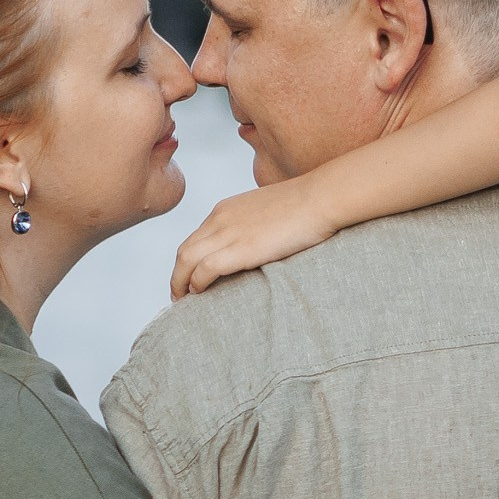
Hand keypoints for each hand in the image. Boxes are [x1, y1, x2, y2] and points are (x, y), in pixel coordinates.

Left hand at [172, 177, 340, 300]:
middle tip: (180, 296)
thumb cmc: (307, 205)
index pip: (196, 239)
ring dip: (180, 283)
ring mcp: (229, 233)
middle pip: (184, 250)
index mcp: (226, 209)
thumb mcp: (270, 212)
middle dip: (177, 275)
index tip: (190, 279)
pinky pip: (204, 269)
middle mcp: (221, 219)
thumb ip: (256, 226)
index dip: (188, 262)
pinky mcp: (241, 249)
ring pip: (186, 259)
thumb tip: (260, 244)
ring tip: (183, 301)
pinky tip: (199, 294)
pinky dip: (196, 283)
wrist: (321, 198)